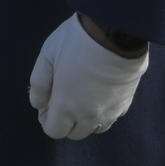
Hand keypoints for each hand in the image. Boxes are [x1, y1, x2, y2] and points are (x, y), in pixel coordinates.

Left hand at [28, 12, 148, 140]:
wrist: (115, 32)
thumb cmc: (76, 41)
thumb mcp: (47, 56)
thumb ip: (39, 84)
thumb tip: (38, 104)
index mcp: (67, 107)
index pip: (54, 131)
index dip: (46, 119)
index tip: (47, 102)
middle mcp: (89, 116)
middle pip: (74, 133)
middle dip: (65, 120)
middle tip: (63, 96)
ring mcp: (110, 112)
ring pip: (94, 128)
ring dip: (85, 119)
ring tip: (82, 94)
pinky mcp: (126, 103)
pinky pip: (111, 117)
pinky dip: (102, 112)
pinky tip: (99, 93)